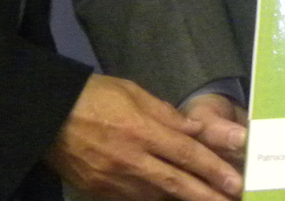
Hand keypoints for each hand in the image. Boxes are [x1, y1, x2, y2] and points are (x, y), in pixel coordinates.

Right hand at [46, 74, 243, 200]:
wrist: (48, 116)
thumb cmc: (95, 96)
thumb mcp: (134, 94)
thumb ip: (168, 115)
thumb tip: (197, 130)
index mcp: (140, 130)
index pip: (185, 152)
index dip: (213, 167)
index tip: (236, 179)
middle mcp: (130, 160)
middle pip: (176, 182)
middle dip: (207, 194)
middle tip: (234, 200)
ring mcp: (114, 181)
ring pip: (157, 195)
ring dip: (184, 199)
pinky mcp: (100, 192)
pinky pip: (135, 199)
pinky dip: (155, 199)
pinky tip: (172, 199)